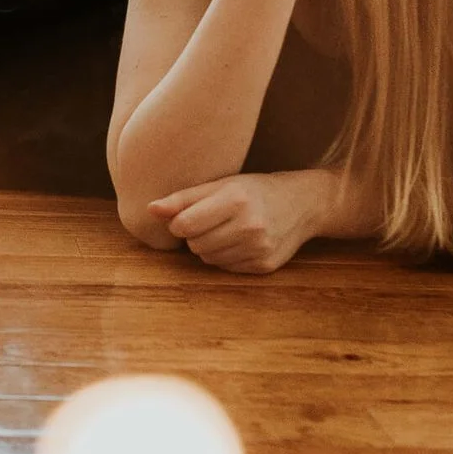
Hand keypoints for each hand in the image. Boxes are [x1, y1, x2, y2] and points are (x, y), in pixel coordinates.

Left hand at [149, 167, 368, 273]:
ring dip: (210, 247)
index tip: (187, 217)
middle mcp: (250, 226)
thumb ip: (183, 198)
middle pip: (195, 245)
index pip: (185, 225)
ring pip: (209, 259)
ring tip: (227, 230)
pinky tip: (240, 242)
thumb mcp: (220, 184)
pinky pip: (227, 268)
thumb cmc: (254, 190)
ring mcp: (260, 249)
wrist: (302, 203)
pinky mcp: (265, 266)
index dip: (179, 223)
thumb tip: (150, 210)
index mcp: (236, 200)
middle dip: (196, 235)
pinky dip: (226, 257)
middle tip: (213, 221)